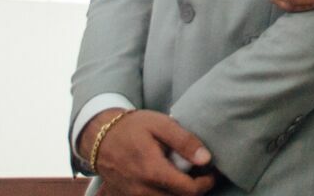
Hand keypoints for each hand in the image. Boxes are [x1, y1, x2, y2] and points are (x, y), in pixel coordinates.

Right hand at [89, 109, 215, 195]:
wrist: (100, 137)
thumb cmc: (133, 127)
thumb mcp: (161, 125)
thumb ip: (185, 141)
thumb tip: (206, 159)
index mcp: (153, 171)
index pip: (188, 190)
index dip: (206, 183)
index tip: (212, 171)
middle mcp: (142, 190)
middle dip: (195, 188)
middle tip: (202, 172)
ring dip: (180, 192)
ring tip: (186, 174)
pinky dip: (166, 193)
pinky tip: (170, 179)